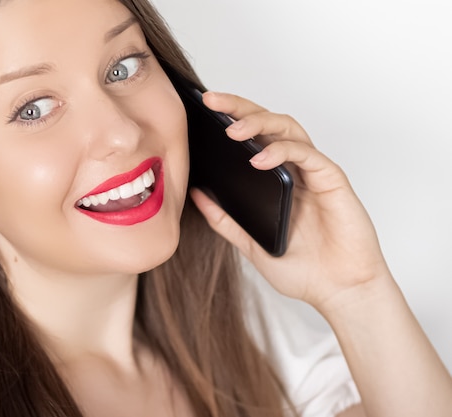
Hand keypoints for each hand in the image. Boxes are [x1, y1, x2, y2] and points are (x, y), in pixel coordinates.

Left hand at [190, 92, 390, 311]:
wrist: (338, 292)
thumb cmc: (302, 269)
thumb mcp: (249, 242)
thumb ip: (224, 218)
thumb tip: (196, 193)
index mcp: (274, 179)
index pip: (251, 138)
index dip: (229, 119)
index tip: (201, 110)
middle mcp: (294, 169)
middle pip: (267, 124)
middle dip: (239, 108)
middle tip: (212, 100)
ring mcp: (313, 172)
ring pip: (288, 129)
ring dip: (260, 123)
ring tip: (232, 129)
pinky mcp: (332, 180)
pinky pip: (307, 155)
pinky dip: (283, 152)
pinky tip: (259, 159)